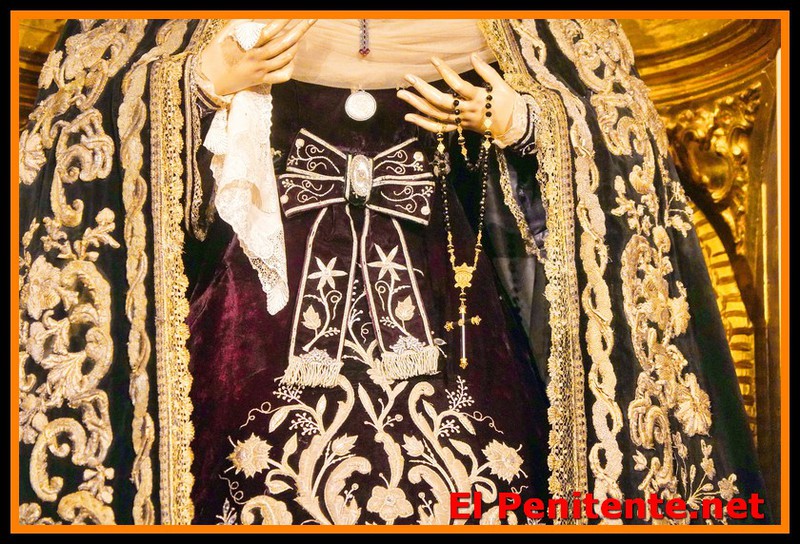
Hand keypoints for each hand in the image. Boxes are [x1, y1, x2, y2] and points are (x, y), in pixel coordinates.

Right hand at [198, 19, 315, 96]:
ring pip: (286, 57)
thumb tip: (258, 17)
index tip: (293, 13)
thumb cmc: (217, 54)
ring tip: (299, 34)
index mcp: (247, 45)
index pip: (270, 30)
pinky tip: (292, 57)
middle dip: (300, 29)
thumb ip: (243, 24)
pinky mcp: (262, 81)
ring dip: (295, 45)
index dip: (283, 20)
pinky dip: (290, 65)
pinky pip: (283, 74)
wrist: (211, 81)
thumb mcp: (226, 35)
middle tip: (311, 18)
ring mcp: (261, 71)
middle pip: (284, 43)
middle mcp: (256, 58)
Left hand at [397, 53, 516, 136]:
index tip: (433, 59)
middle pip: (441, 102)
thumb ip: (487, 72)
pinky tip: (409, 116)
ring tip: (402, 94)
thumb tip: (472, 56)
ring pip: (436, 115)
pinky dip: (423, 123)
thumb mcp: (502, 86)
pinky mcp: (459, 128)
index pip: (458, 85)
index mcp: (479, 99)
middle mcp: (467, 112)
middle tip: (408, 77)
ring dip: (417, 105)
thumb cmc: (509, 105)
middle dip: (423, 89)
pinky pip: (438, 128)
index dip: (445, 71)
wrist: (514, 129)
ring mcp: (461, 122)